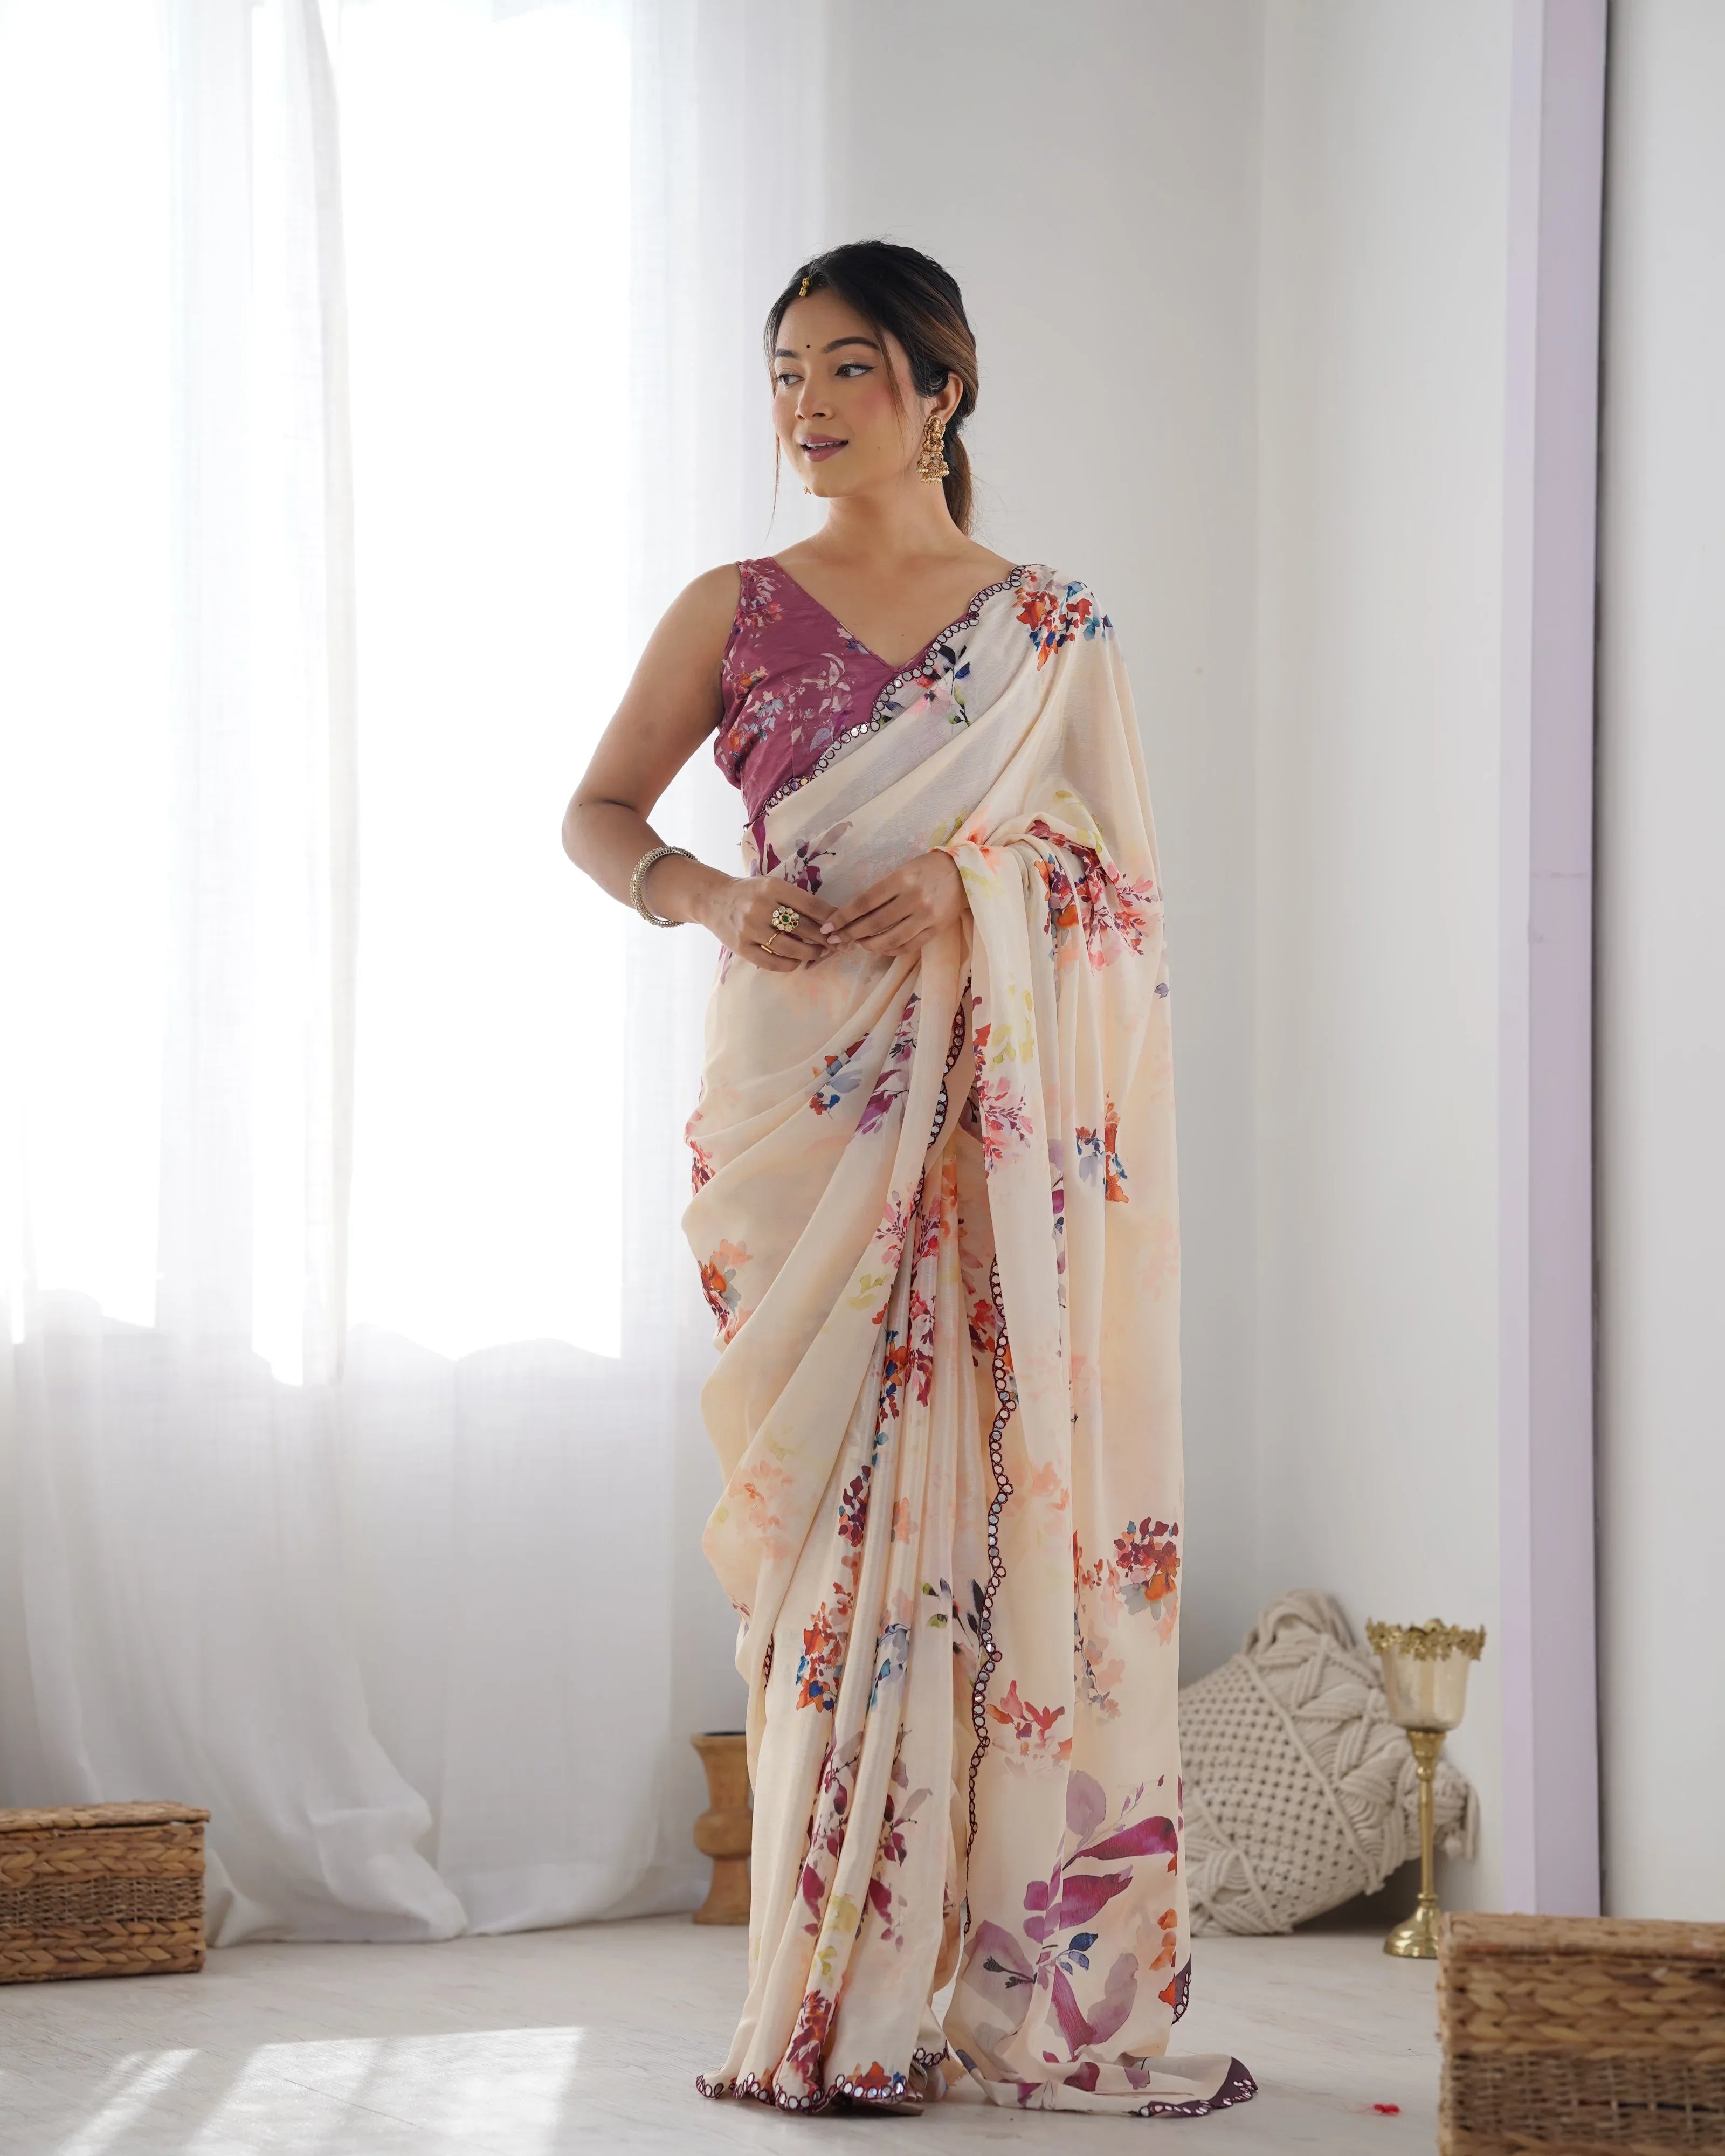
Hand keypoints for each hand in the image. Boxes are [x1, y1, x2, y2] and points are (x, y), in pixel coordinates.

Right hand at [699, 875, 837, 971]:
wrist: (713, 899)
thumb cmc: (750, 893)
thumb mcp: (773, 887)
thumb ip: (797, 900)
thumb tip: (831, 918)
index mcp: (773, 887)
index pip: (810, 905)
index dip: (830, 918)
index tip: (842, 927)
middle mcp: (761, 907)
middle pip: (803, 927)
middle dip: (825, 938)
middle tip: (838, 944)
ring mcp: (750, 928)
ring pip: (790, 947)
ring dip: (810, 953)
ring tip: (819, 953)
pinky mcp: (741, 947)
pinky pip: (771, 962)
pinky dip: (789, 964)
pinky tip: (796, 962)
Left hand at [818, 851, 967, 957]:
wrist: (966, 873)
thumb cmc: (928, 868)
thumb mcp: (903, 870)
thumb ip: (881, 890)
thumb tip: (853, 913)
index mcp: (902, 879)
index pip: (864, 902)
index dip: (843, 916)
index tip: (828, 925)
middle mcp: (914, 899)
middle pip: (874, 923)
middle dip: (850, 933)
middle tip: (835, 938)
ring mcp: (926, 917)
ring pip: (889, 940)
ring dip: (868, 945)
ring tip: (856, 942)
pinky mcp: (936, 930)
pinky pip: (907, 946)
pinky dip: (889, 950)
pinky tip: (878, 948)